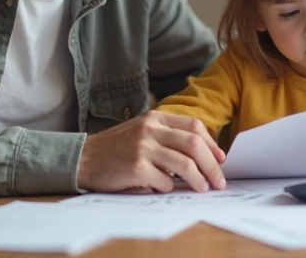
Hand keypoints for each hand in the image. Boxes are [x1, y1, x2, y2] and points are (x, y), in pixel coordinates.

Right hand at [77, 110, 225, 192]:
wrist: (84, 158)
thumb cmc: (118, 148)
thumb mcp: (143, 131)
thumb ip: (169, 136)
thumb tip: (206, 153)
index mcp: (156, 117)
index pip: (194, 126)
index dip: (212, 144)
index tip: (220, 159)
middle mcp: (150, 129)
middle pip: (194, 145)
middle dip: (211, 165)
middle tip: (218, 180)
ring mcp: (143, 148)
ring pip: (184, 164)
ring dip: (198, 180)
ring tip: (203, 188)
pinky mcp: (136, 168)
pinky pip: (165, 181)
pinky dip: (170, 188)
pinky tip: (164, 188)